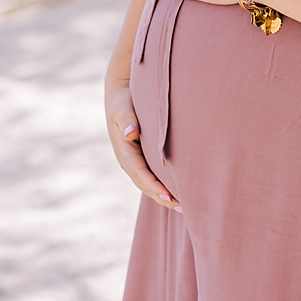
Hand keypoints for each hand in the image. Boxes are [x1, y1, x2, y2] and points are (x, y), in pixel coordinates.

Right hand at [105, 81, 180, 210]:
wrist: (118, 94)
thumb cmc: (123, 100)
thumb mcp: (122, 107)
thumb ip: (127, 119)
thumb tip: (131, 133)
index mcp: (124, 150)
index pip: (140, 173)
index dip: (154, 186)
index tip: (169, 196)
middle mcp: (128, 159)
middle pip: (144, 184)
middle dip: (161, 196)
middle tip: (182, 207)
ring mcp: (134, 160)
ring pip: (148, 183)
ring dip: (162, 195)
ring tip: (182, 206)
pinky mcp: (141, 157)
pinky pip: (151, 175)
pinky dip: (162, 186)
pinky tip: (177, 191)